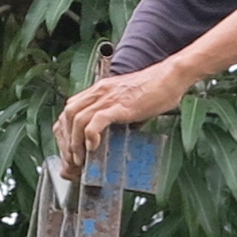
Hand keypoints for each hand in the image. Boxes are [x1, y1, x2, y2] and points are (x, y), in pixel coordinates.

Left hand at [54, 62, 191, 171]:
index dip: (66, 130)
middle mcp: (100, 92)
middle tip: (73, 158)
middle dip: (67, 140)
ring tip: (81, 158)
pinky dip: (90, 136)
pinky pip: (96, 121)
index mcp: (100, 90)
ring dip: (75, 142)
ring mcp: (109, 98)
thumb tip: (118, 134)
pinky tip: (93, 147)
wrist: (171, 77)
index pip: (70, 108)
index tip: (71, 147)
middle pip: (68, 115)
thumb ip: (119, 114)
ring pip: (77, 119)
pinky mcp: (120, 106)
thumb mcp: (129, 101)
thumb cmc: (155, 89)